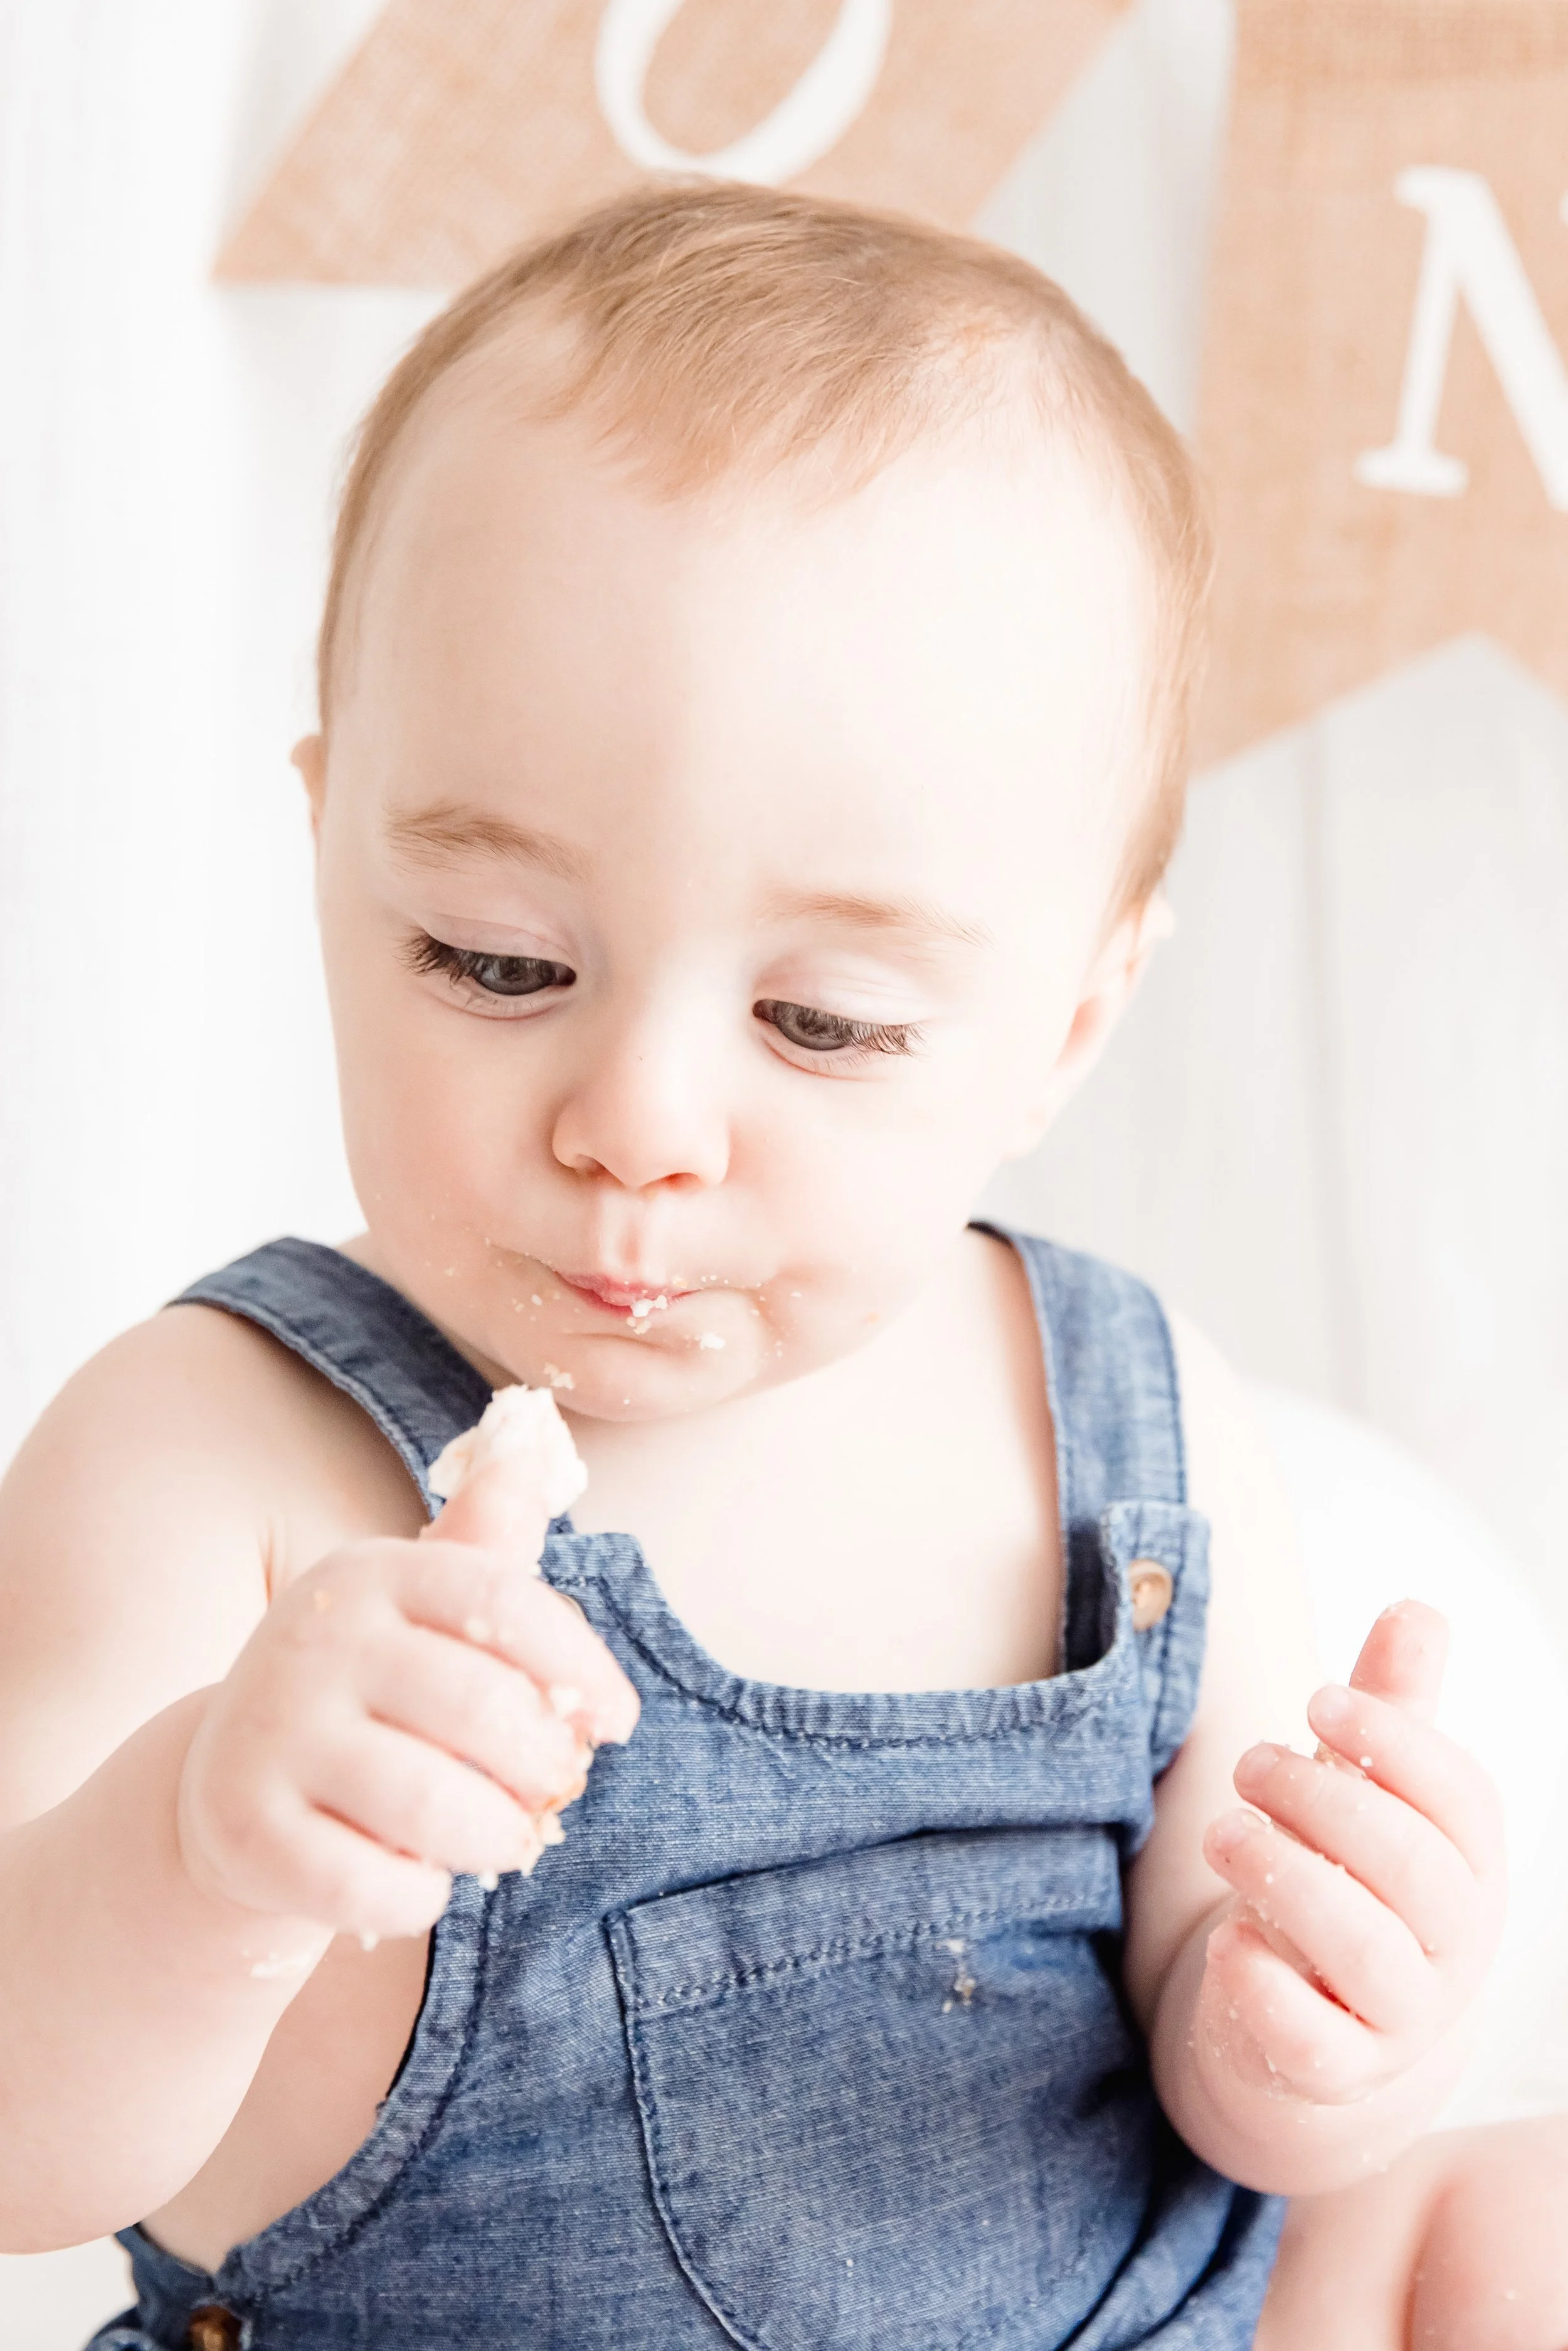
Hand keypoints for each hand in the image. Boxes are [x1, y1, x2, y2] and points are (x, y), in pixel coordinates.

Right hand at [176, 1452, 638, 1943]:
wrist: (230, 1783)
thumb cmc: (368, 1693)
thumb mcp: (419, 1612)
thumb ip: (484, 1545)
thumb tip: (533, 1444)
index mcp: (370, 1573)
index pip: (503, 1601)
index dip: (580, 1665)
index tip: (617, 1725)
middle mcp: (313, 1640)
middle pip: (480, 1709)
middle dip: (544, 1767)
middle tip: (553, 1796)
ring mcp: (270, 1734)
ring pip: (430, 1804)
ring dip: (495, 1838)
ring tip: (506, 1841)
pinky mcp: (243, 1829)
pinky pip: (369, 1885)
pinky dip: (419, 1899)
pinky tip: (423, 1885)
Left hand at [1197, 1600, 1504, 2102]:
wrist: (1312, 2024)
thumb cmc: (1344, 1878)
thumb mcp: (1366, 1792)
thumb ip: (1391, 1707)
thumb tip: (1420, 1607)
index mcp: (1469, 1865)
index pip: (1462, 1797)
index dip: (1392, 1739)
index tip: (1314, 1699)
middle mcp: (1452, 1946)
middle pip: (1410, 1867)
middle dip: (1321, 1801)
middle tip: (1247, 1766)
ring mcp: (1400, 2020)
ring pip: (1364, 1950)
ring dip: (1282, 1874)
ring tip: (1219, 1831)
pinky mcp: (1335, 2073)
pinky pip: (1313, 2040)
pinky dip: (1264, 1984)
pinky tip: (1227, 1939)